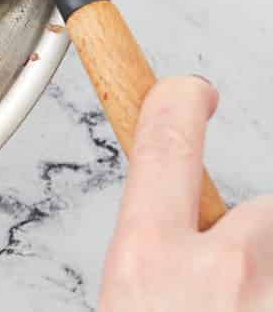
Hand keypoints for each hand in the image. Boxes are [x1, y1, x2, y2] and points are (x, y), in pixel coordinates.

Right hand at [100, 77, 272, 309]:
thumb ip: (150, 263)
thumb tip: (169, 248)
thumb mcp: (123, 303)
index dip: (179, 102)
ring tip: (243, 308)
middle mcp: (223, 271)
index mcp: (149, 261)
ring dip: (269, 280)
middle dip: (253, 236)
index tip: (192, 90)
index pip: (165, 142)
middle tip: (233, 284)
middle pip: (262, 210)